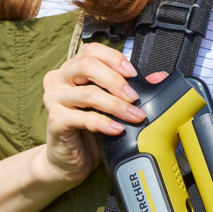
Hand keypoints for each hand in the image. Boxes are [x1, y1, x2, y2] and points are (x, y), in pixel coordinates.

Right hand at [35, 44, 162, 188]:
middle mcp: (59, 80)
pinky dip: (104, 123)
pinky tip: (118, 129)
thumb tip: (158, 78)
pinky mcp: (54, 121)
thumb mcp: (112, 106)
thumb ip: (131, 89)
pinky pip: (82, 118)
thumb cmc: (89, 130)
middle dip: (115, 80)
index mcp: (72, 69)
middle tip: (134, 96)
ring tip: (134, 115)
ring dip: (116, 105)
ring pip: (87, 93)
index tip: (133, 74)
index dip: (114, 59)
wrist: (70, 160)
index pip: (92, 51)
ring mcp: (54, 99)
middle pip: (86, 66)